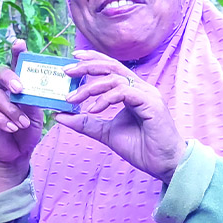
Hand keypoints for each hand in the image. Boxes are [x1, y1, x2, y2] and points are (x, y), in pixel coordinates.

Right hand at [0, 39, 43, 192]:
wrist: (18, 153)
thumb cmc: (28, 129)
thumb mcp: (37, 114)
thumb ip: (35, 99)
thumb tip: (42, 88)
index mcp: (17, 85)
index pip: (16, 64)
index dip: (17, 52)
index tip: (20, 43)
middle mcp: (2, 89)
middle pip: (0, 72)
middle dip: (10, 78)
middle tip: (20, 89)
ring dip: (11, 110)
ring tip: (22, 124)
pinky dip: (2, 120)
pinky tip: (12, 128)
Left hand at [56, 50, 186, 182]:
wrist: (163, 164)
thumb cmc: (141, 147)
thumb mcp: (106, 133)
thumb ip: (85, 123)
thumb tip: (59, 115)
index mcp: (132, 91)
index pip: (112, 67)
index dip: (94, 59)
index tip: (74, 57)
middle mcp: (140, 88)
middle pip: (112, 67)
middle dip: (87, 66)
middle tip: (67, 71)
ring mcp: (147, 94)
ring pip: (115, 79)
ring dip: (90, 87)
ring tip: (73, 100)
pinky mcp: (151, 103)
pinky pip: (124, 92)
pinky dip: (105, 99)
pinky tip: (93, 110)